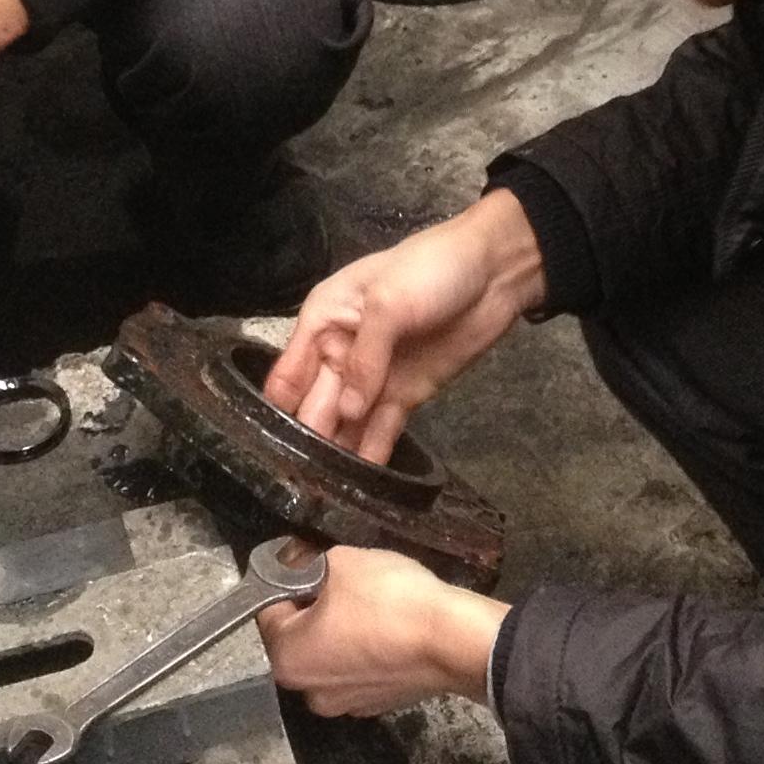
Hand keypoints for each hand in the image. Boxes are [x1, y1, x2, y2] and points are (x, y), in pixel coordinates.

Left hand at [258, 544, 508, 717]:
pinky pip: (360, 670)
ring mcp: (346, 704)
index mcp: (287, 659)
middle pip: (299, 637)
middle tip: (342, 581)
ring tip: (370, 604)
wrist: (453, 639)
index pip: (268, 609)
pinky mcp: (379, 705)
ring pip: (330, 655)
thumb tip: (295, 565)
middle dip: (314, 607)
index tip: (309, 560)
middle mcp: (309, 692)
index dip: (286, 578)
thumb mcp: (341, 562)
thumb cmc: (390, 600)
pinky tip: (388, 629)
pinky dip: (367, 650)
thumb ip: (307, 564)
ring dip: (340, 631)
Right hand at [261, 187, 546, 463]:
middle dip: (306, 440)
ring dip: (336, 454)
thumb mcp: (390, 303)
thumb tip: (349, 412)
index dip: (279, 409)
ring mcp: (373, 379)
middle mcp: (339, 353)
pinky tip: (359, 486)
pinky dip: (371, 455)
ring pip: (345, 424)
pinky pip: (380, 430)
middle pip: (315, 404)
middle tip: (297, 485)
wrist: (494, 271)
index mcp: (323, 321)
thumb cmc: (431, 268)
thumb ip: (366, 358)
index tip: (269, 448)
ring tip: (322, 495)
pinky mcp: (404, 396)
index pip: (289, 372)